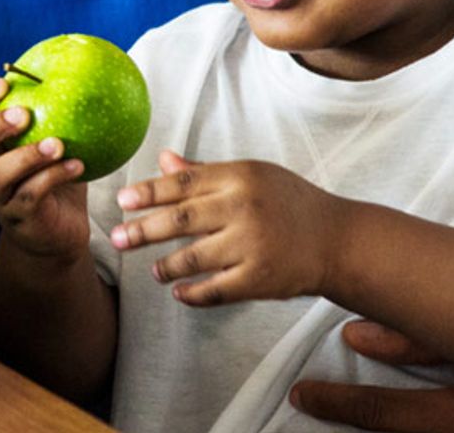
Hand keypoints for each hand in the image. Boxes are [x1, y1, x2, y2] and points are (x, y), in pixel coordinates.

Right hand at [0, 76, 90, 262]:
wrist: (59, 232)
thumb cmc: (55, 178)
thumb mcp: (52, 139)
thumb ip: (55, 110)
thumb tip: (79, 60)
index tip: (2, 83)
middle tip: (23, 113)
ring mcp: (0, 197)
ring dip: (26, 156)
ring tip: (57, 144)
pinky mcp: (20, 219)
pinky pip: (30, 197)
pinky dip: (53, 178)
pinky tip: (78, 165)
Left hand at [108, 150, 344, 306]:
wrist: (336, 239)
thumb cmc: (289, 202)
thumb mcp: (252, 176)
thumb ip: (205, 171)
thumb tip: (163, 159)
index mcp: (240, 176)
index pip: (183, 182)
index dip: (148, 192)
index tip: (122, 200)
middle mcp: (244, 207)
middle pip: (181, 219)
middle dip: (143, 230)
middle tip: (117, 239)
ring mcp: (252, 244)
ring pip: (193, 258)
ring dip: (166, 266)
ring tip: (155, 271)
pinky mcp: (260, 278)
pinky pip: (215, 290)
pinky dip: (193, 294)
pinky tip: (179, 293)